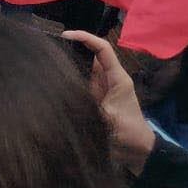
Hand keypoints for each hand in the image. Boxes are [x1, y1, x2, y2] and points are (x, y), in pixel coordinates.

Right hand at [62, 30, 155, 174]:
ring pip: (84, 66)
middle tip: (50, 45)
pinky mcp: (95, 97)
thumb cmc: (129, 133)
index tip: (65, 35)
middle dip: (74, 46)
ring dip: (70, 60)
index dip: (86, 37)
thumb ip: (88, 107)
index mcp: (117, 78)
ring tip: (48, 58)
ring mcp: (101, 87)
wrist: (138, 152)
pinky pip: (81, 79)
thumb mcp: (109, 120)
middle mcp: (109, 78)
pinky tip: (54, 77)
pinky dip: (69, 75)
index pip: (102, 49)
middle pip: (91, 53)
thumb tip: (63, 97)